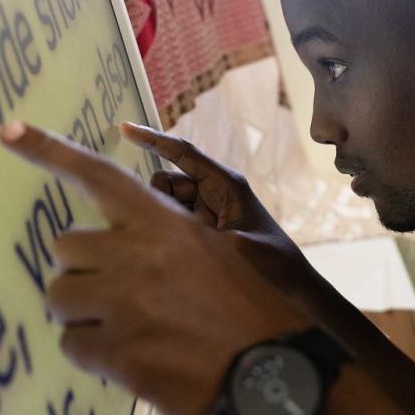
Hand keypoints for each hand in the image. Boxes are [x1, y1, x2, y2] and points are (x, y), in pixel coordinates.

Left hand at [0, 120, 312, 414]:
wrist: (275, 373)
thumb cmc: (255, 310)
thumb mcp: (222, 252)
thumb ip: (168, 242)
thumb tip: (122, 248)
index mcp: (165, 223)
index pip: (98, 176)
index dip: (49, 151)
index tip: (9, 131)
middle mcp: (137, 255)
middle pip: (64, 246)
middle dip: (81, 268)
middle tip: (116, 292)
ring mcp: (122, 305)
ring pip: (59, 297)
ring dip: (81, 312)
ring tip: (124, 328)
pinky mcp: (115, 353)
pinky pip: (71, 345)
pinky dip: (93, 353)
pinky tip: (131, 358)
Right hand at [120, 122, 321, 294]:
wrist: (291, 286)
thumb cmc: (272, 262)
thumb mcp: (239, 245)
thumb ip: (201, 234)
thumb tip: (165, 225)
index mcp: (226, 184)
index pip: (182, 153)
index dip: (153, 140)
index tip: (123, 128)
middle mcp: (213, 191)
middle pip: (165, 183)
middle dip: (159, 203)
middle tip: (181, 234)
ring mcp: (206, 210)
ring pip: (164, 205)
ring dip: (167, 222)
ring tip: (195, 247)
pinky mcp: (202, 228)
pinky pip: (173, 221)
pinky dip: (171, 232)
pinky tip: (188, 252)